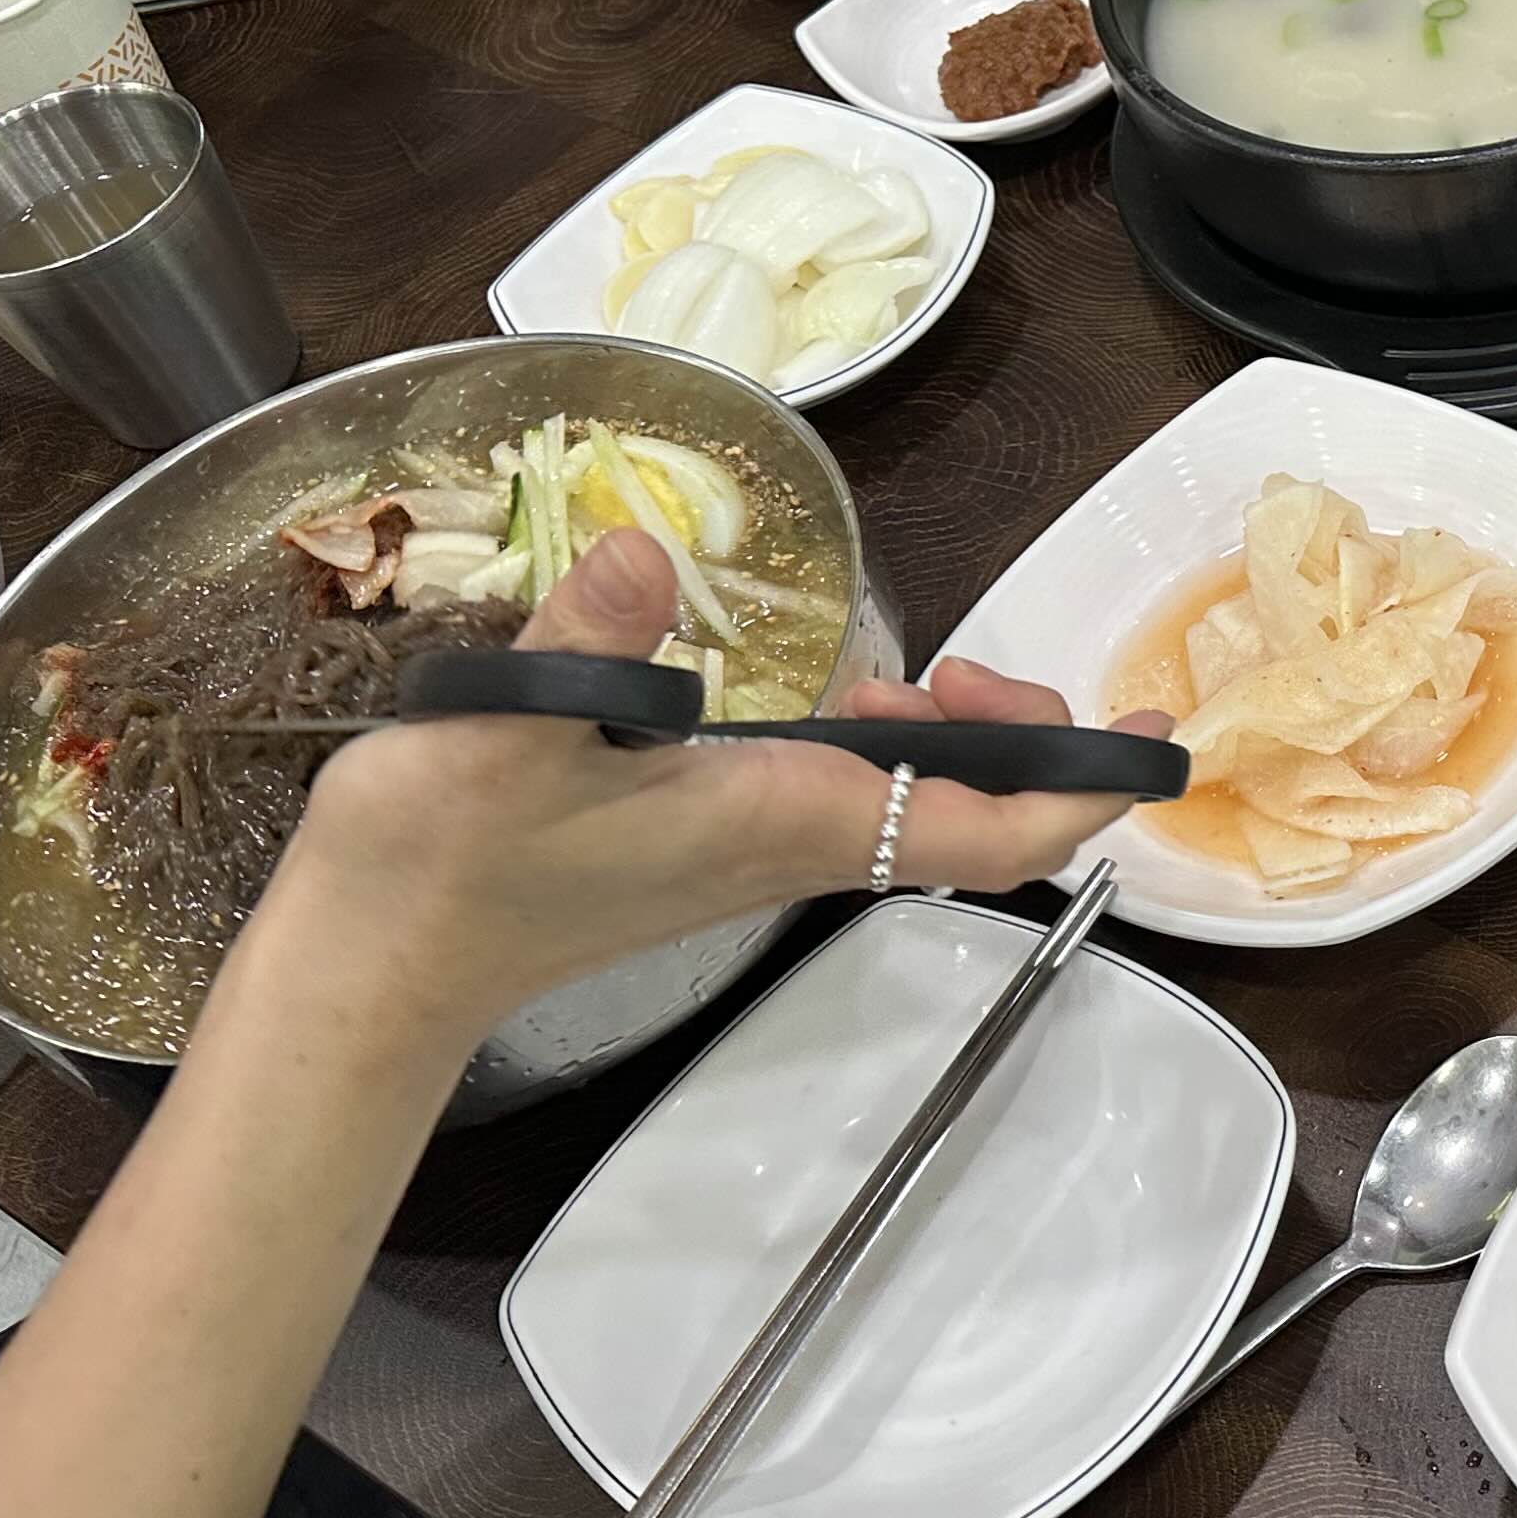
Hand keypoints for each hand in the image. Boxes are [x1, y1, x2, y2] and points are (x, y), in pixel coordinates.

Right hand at [255, 533, 1166, 1050]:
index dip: (1084, 787)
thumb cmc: (439, 861)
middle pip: (975, 810)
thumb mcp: (505, 730)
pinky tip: (836, 696)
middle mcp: (795, 840)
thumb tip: (647, 553)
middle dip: (1019, 735)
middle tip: (968, 662)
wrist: (371, 965)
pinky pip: (844, 795)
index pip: (991, 831)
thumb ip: (585, 639)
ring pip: (909, 799)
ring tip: (912, 670)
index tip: (1145, 731)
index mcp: (787, 820)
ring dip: (941, 733)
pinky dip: (873, 740)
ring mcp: (757, 845)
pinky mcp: (711, 838)